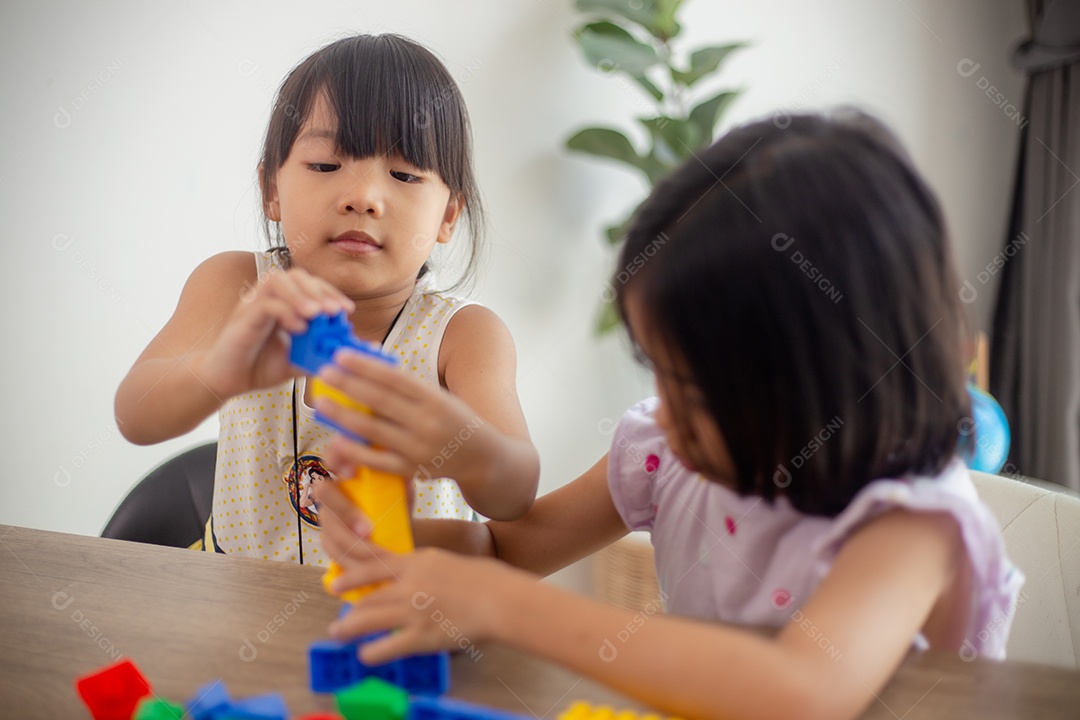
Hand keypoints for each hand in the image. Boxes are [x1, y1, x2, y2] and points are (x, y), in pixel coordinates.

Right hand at [198, 268, 353, 398]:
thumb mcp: (300, 361)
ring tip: (317, 314)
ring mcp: (253, 304)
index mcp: (284, 303)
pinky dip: (284, 312)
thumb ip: (326, 352)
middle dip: (319, 290)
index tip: (346, 310)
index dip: (329, 292)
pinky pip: (264, 304)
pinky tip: (298, 328)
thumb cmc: (261, 367)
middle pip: (295, 275)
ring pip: (277, 280)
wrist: (228, 381)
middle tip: (335, 311)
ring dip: (300, 295)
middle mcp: (268, 297)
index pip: (310, 284)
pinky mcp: (242, 318)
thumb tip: (363, 348)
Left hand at [314, 481, 522, 663]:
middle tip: (337, 621)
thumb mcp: (443, 562)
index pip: (372, 565)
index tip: (335, 584)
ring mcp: (413, 610)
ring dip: (349, 629)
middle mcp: (408, 585)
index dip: (350, 576)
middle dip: (348, 610)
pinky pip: (388, 646)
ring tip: (338, 634)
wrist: (499, 598)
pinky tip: (365, 655)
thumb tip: (405, 576)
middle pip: (367, 596)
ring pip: (369, 619)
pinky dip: (372, 652)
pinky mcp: (422, 635)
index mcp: (415, 562)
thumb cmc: (480, 580)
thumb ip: (421, 568)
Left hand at [315, 350, 495, 482]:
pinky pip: (376, 460)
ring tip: (321, 402)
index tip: (341, 355)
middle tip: (324, 373)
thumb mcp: (439, 397)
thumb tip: (367, 366)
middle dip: (348, 385)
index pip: (394, 378)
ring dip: (343, 415)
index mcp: (434, 399)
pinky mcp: (411, 469)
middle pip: (379, 400)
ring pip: (373, 429)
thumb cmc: (453, 420)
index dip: (366, 366)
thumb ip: (407, 388)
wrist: (481, 457)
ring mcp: (418, 448)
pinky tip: (336, 439)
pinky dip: (354, 450)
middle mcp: (427, 422)